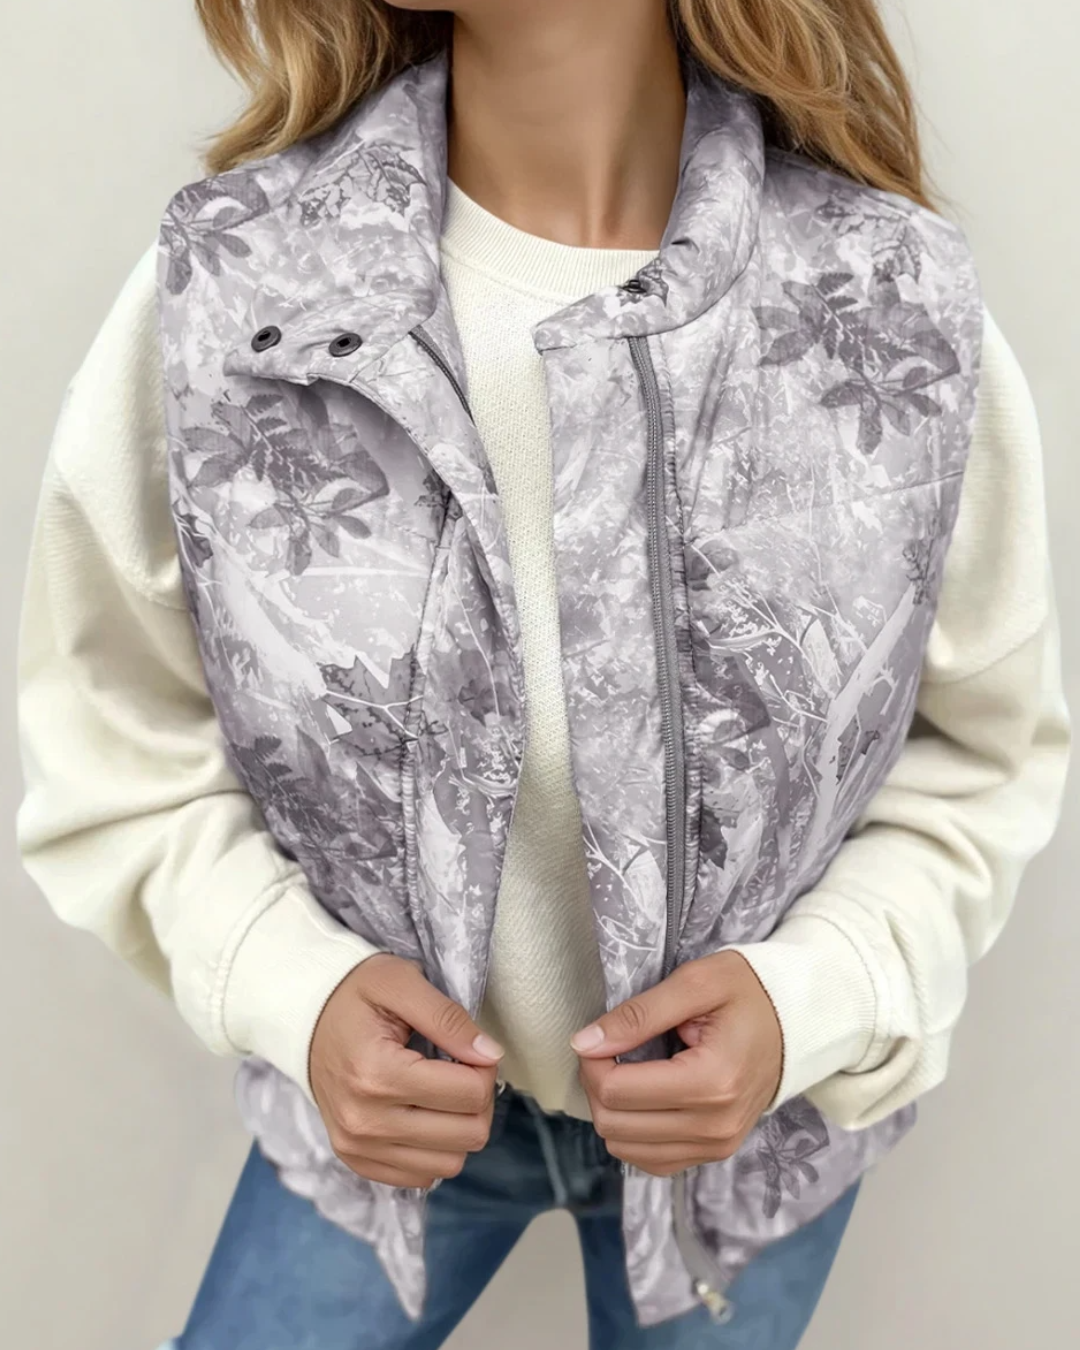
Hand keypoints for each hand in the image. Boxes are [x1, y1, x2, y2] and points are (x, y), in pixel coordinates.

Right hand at [309, 953, 503, 1187]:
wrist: (303, 1019)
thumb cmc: (354, 995)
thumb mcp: (400, 982)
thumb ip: (448, 1017)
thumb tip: (491, 1054)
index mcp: (377, 1074)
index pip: (470, 1094)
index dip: (485, 1067)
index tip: (470, 1047)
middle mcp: (365, 1122)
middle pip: (468, 1134)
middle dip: (479, 1099)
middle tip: (461, 1069)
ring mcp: (358, 1148)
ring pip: (451, 1163)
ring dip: (460, 1127)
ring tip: (442, 1092)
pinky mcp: (357, 1161)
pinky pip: (422, 1176)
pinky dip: (434, 1148)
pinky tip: (423, 1114)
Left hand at [570, 951, 782, 1175]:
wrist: (797, 1021)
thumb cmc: (748, 992)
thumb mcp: (696, 984)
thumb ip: (639, 1014)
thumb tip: (584, 1042)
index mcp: (712, 1081)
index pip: (618, 1091)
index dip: (592, 1061)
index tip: (596, 1035)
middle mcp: (715, 1126)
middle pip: (615, 1125)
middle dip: (596, 1084)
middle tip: (608, 1048)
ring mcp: (717, 1145)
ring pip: (626, 1148)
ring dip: (611, 1110)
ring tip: (625, 1070)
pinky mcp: (715, 1152)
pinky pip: (651, 1160)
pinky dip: (632, 1133)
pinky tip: (640, 1098)